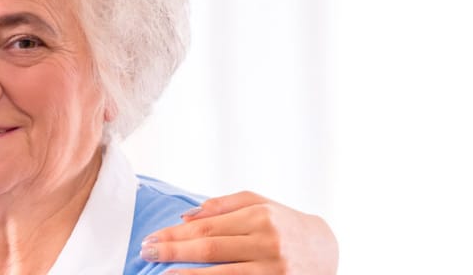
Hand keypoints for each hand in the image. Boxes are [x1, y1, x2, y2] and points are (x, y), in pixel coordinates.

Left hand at [141, 191, 337, 273]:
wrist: (326, 250)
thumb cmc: (285, 224)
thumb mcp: (261, 205)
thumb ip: (223, 206)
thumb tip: (185, 216)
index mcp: (260, 217)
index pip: (207, 226)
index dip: (175, 234)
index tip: (151, 238)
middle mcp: (267, 242)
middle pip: (210, 248)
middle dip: (173, 251)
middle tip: (146, 253)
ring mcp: (272, 269)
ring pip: (221, 274)